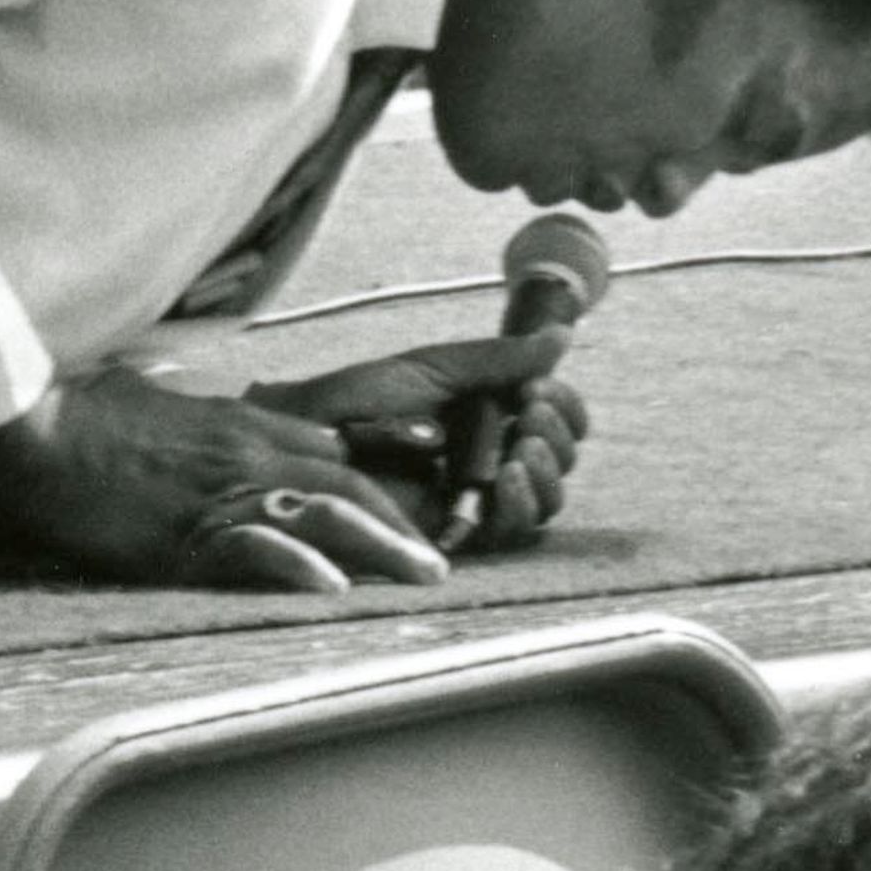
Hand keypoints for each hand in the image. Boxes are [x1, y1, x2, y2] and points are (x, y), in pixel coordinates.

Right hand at [0, 366, 449, 589]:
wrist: (34, 431)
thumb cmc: (82, 415)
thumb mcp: (157, 401)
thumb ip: (196, 414)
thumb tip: (201, 422)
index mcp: (240, 425)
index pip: (330, 457)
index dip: (378, 493)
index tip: (407, 526)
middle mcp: (244, 455)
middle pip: (345, 484)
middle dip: (401, 524)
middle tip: (438, 565)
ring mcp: (217, 493)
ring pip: (322, 512)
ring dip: (381, 545)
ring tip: (422, 577)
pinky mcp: (181, 532)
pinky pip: (251, 547)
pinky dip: (295, 565)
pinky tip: (329, 586)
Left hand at [250, 329, 595, 555]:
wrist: (306, 434)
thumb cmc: (358, 400)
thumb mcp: (434, 368)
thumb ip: (497, 359)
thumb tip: (562, 336)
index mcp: (491, 419)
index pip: (554, 422)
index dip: (563, 408)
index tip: (540, 389)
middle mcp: (489, 462)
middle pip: (557, 463)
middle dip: (557, 438)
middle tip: (531, 417)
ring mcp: (473, 501)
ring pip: (543, 501)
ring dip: (545, 473)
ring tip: (522, 450)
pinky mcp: (454, 534)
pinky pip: (508, 531)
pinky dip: (518, 505)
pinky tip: (505, 478)